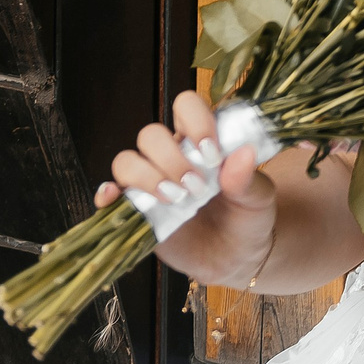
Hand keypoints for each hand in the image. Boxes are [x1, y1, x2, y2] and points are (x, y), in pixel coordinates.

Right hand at [92, 90, 272, 287]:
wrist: (235, 258)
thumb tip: (244, 154)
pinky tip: (114, 198)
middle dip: (171, 160)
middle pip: (150, 135)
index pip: (186, 106)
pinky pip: (109, 194)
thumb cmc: (247, 218)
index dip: (196, 122)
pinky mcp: (135, 211)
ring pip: (126, 160)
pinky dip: (106, 193)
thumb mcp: (258, 198)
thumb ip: (248, 179)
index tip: (213, 155)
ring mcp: (150, 183)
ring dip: (146, 177)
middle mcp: (171, 156)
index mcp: (201, 141)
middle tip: (198, 188)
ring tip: (175, 200)